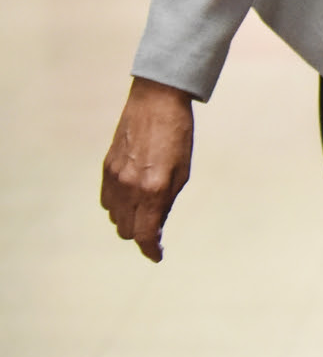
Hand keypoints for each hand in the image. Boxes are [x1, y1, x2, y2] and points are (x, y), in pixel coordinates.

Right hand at [101, 77, 194, 261]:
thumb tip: (156, 226)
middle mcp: (130, 187)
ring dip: (128, 221)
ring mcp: (115, 178)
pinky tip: (130, 198)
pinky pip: (106, 200)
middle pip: (128, 231)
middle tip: (155, 229)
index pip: (146, 234)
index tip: (157, 255)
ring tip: (144, 212)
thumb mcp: (183, 171)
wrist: (156, 101)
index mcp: (154, 189)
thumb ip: (167, 201)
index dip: (151, 250)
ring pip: (115, 218)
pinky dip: (117, 206)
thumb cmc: (177, 135)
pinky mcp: (106, 168)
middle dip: (142, 234)